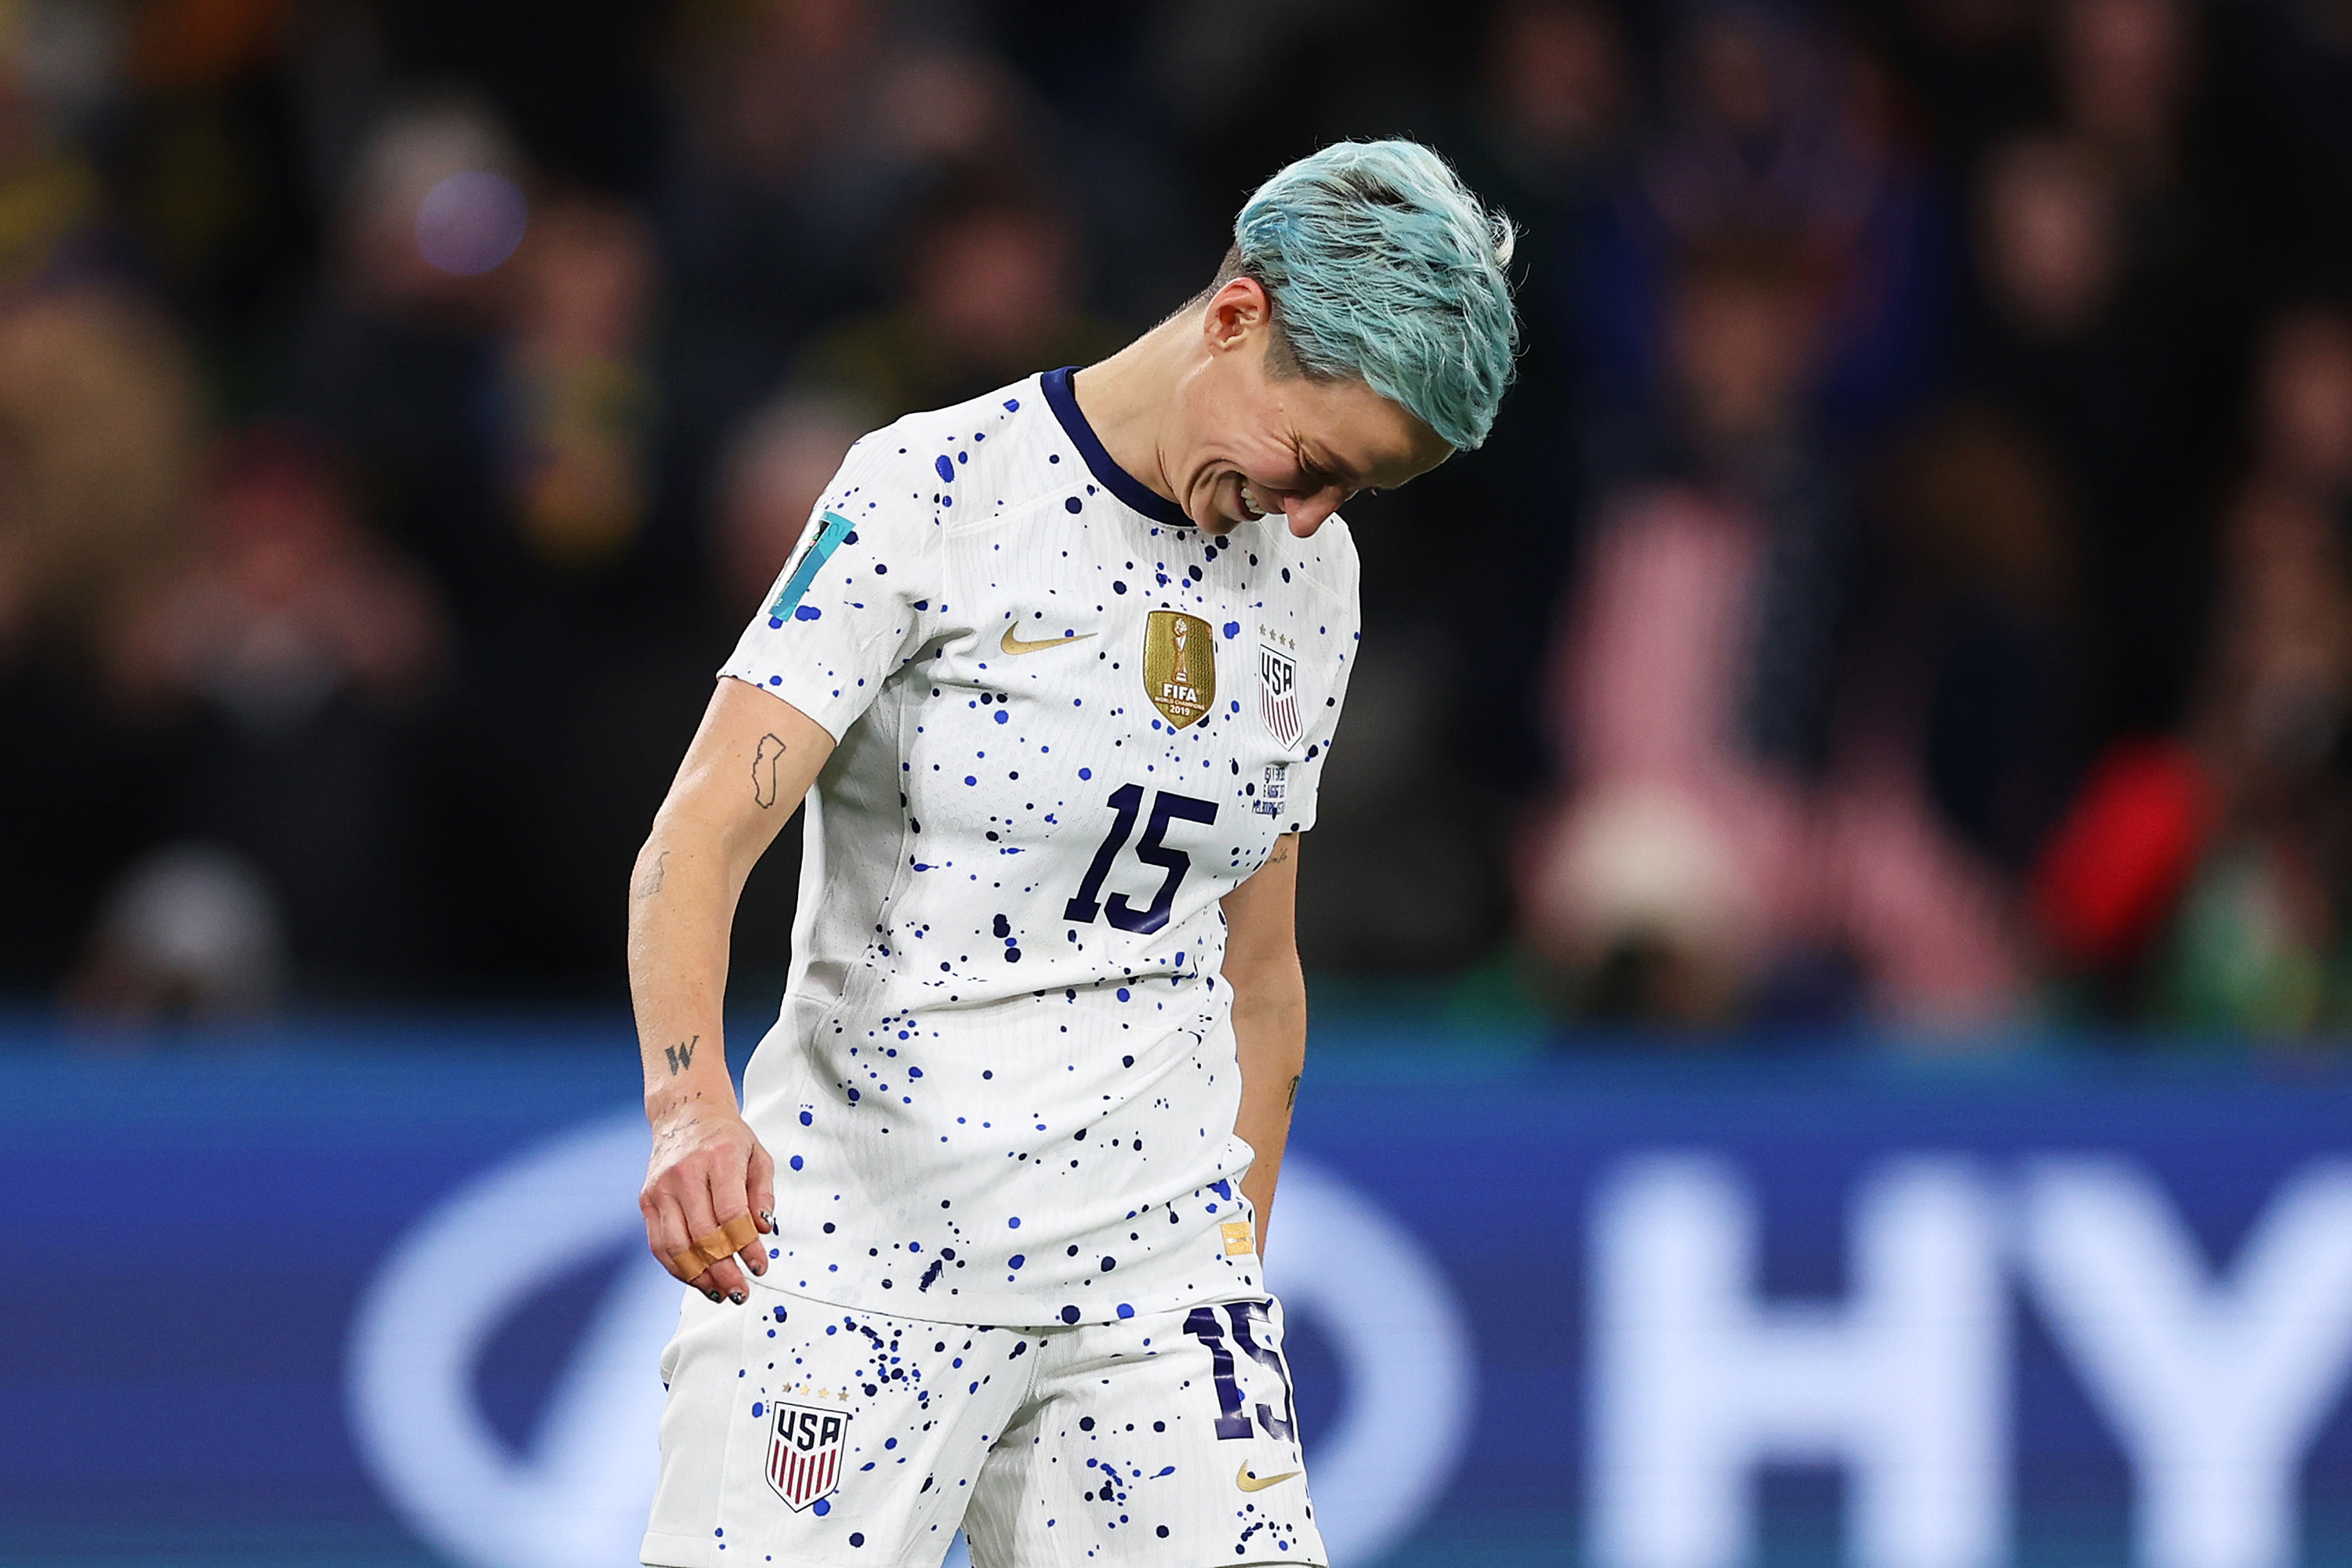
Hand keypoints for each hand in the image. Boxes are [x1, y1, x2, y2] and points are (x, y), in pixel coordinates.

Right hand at [640, 1104, 775, 1303]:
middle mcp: (685, 1173)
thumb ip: (763, 1193)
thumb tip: (763, 1229)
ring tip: (720, 1293)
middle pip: (703, 1235)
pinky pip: (659, 1244)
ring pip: (677, 1245)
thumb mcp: (758, 1156)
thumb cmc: (726, 1138)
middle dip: (724, 1270)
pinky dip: (678, 1268)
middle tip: (741, 1291)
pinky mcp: (647, 1199)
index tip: (760, 1267)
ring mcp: (661, 1187)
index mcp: (718, 1159)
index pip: (732, 1214)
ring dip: (699, 1276)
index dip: (746, 1247)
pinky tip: (698, 1280)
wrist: (686, 1115)